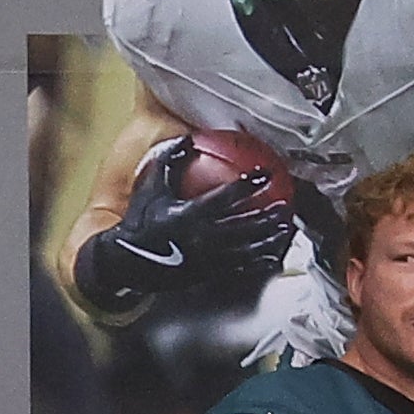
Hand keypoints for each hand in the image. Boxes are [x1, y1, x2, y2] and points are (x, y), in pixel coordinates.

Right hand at [74, 137, 295, 308]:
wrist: (128, 261)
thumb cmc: (141, 220)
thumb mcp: (152, 186)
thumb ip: (170, 161)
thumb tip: (189, 139)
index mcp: (190, 214)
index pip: (227, 196)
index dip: (248, 184)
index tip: (265, 174)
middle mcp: (203, 238)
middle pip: (245, 225)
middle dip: (267, 216)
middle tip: (284, 205)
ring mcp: (208, 259)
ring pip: (247, 249)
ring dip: (268, 239)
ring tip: (284, 229)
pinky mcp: (210, 274)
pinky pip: (241, 268)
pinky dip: (260, 262)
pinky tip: (273, 256)